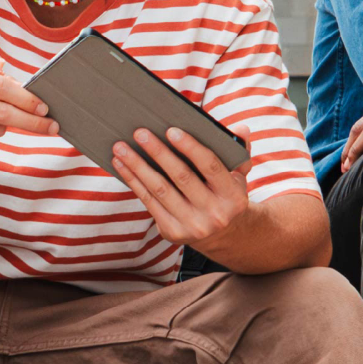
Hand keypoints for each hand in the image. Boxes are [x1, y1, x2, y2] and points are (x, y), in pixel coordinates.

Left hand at [113, 126, 253, 250]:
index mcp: (233, 197)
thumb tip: (241, 129)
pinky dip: (134, 181)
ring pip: (161, 190)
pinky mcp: (173, 233)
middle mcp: (215, 215)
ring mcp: (193, 226)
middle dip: (158, 152)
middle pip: (182, 177)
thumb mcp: (239, 175)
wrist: (224, 234)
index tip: (171, 130)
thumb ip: (240, 151)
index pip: (210, 166)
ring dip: (138, 166)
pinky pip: (149, 202)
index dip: (190, 147)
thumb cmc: (225, 194)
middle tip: (139, 133)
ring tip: (121, 147)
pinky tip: (122, 165)